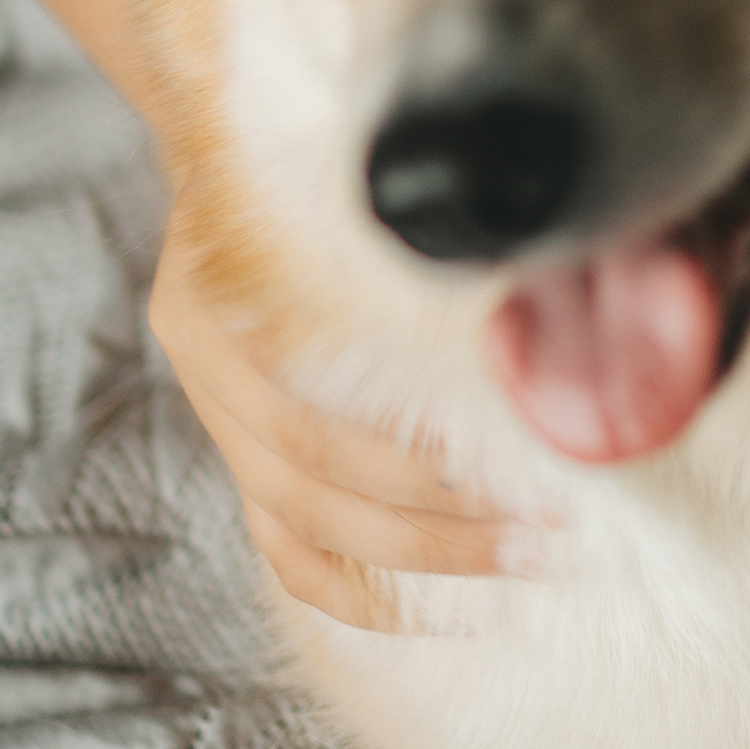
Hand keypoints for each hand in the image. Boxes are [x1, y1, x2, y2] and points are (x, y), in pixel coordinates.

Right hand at [147, 196, 547, 625]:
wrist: (225, 134)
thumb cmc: (316, 155)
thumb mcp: (347, 172)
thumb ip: (418, 232)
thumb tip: (550, 277)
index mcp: (216, 293)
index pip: (311, 411)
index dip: (416, 455)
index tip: (527, 461)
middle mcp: (199, 360)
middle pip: (312, 477)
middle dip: (438, 518)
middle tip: (548, 532)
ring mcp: (210, 412)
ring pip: (298, 522)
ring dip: (416, 557)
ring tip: (519, 563)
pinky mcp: (236, 454)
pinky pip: (283, 549)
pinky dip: (354, 592)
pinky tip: (433, 614)